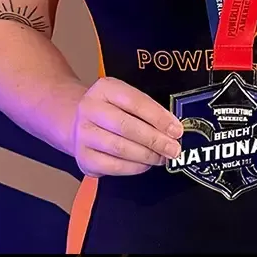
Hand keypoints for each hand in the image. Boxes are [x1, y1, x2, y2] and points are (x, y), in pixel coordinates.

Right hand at [71, 77, 185, 176]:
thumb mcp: (126, 100)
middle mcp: (89, 109)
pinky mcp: (84, 158)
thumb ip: (147, 111)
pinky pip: (114, 166)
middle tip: (173, 149)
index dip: (158, 117)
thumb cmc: (112, 110)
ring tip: (162, 158)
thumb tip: (173, 130)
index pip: (135, 102)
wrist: (79, 123)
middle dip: (155, 140)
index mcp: (104, 89)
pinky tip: (146, 164)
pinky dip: (135, 167)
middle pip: (126, 126)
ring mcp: (83, 134)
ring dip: (147, 155)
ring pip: (120, 148)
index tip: (176, 130)